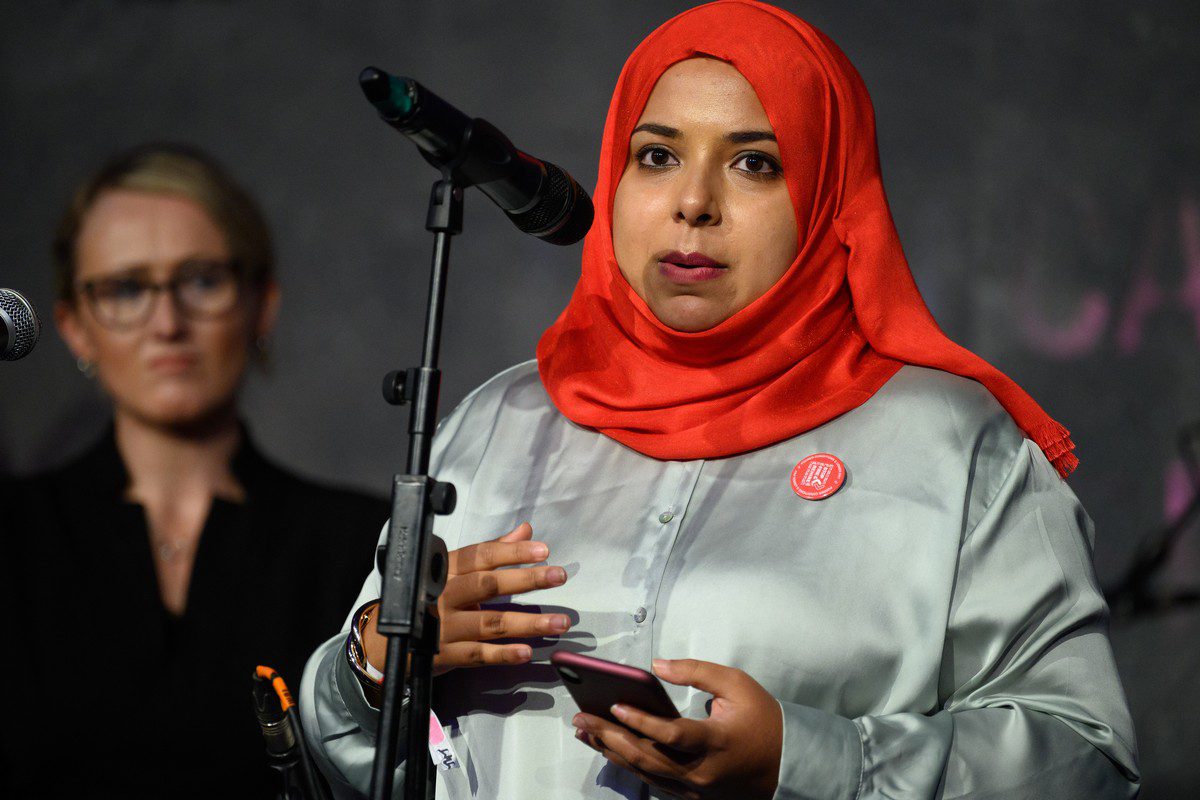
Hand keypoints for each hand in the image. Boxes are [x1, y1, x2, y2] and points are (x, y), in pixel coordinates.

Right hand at [363, 522, 570, 674]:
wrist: (385, 641)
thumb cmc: (426, 598)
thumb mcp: (452, 570)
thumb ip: (491, 551)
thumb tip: (525, 530)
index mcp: (446, 569)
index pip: (481, 555)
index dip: (512, 552)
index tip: (543, 550)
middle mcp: (443, 594)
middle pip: (487, 585)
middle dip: (525, 581)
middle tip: (559, 576)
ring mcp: (443, 626)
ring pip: (490, 623)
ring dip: (527, 623)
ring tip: (559, 622)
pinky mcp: (443, 654)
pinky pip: (477, 655)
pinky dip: (503, 654)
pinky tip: (526, 652)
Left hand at [572, 659, 781, 799]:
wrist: (787, 764)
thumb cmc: (762, 719)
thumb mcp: (737, 684)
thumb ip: (697, 671)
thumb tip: (656, 665)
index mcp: (717, 742)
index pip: (672, 734)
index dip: (642, 722)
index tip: (614, 706)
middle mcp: (703, 771)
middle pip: (648, 757)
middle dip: (610, 737)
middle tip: (581, 718)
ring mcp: (696, 789)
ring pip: (645, 773)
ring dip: (612, 751)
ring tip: (585, 732)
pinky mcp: (692, 795)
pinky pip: (654, 780)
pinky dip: (628, 763)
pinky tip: (609, 748)